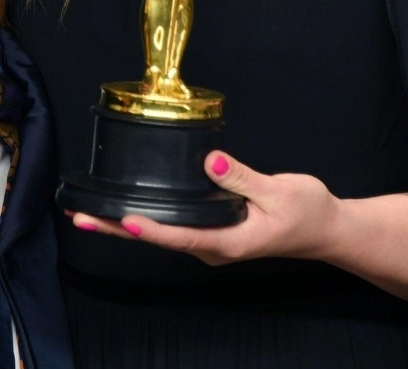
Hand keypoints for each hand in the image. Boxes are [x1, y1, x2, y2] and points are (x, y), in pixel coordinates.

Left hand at [69, 151, 407, 302]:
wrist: (326, 229)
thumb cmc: (307, 212)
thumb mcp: (280, 190)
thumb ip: (241, 176)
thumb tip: (208, 160)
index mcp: (229, 242)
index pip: (182, 236)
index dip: (153, 229)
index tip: (125, 221)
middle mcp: (214, 246)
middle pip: (159, 238)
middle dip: (119, 228)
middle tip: (81, 218)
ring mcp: (211, 241)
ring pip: (162, 234)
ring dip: (126, 223)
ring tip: (90, 214)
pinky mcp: (212, 230)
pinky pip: (173, 226)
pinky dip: (146, 218)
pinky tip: (127, 208)